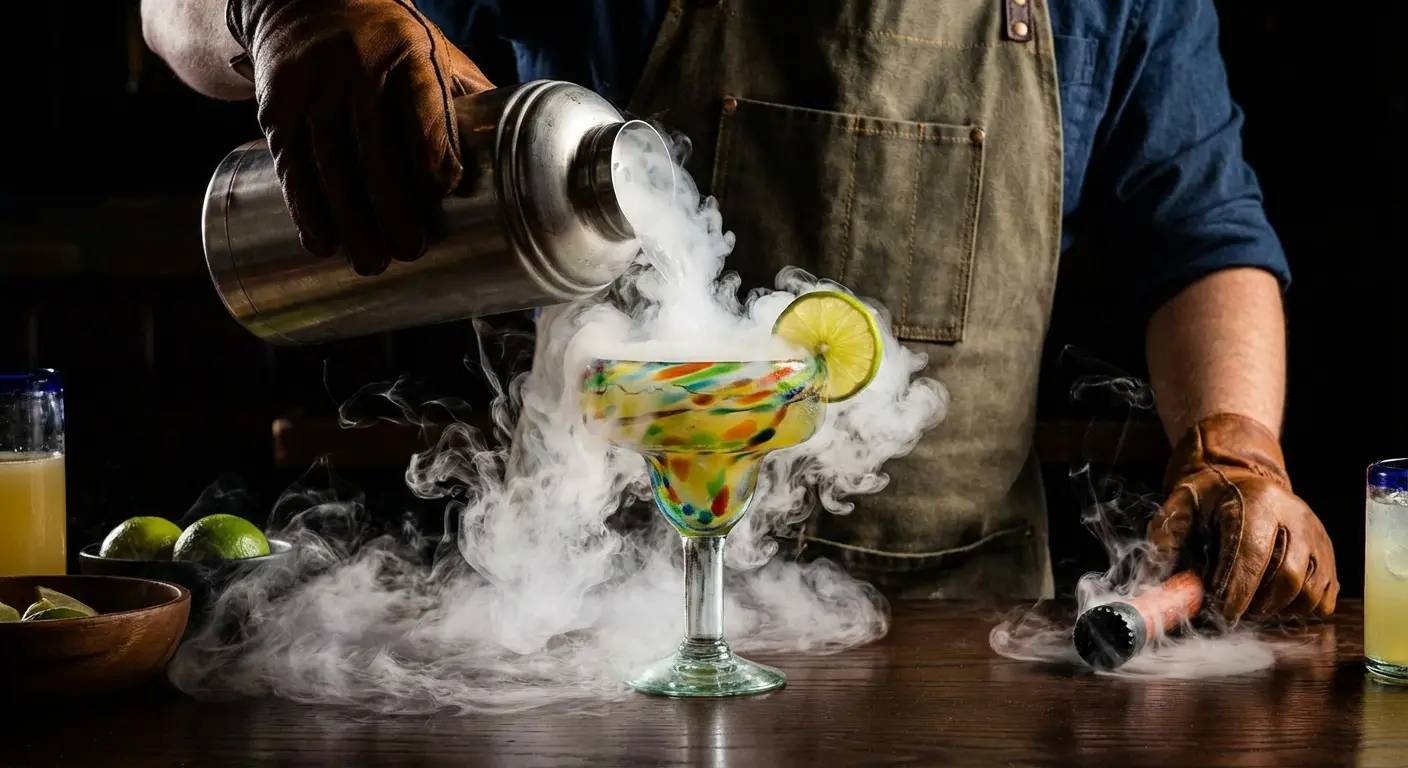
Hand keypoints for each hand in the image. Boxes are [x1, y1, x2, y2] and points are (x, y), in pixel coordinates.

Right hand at [227, 0, 492, 274]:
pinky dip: (305, 206)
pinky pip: (290, 162)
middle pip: (373, 146)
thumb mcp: (436, 52)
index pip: (420, 106)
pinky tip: (321, 240)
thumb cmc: (391, 40)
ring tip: (370, 262)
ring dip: (348, 219)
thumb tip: (523, 159)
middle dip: (391, 205)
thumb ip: (471, 99)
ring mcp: (312, 87)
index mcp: (408, 56)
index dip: (430, 150)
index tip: (442, 192)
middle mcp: (356, 69)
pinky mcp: (276, 105)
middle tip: (408, 251)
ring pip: (329, 161)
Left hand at [1145, 412, 1338, 623]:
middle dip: (1255, 605)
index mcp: (1257, 501)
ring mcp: (1317, 536)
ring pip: (1308, 591)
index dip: (1237, 591)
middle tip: (1230, 612)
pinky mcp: (1327, 553)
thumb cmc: (1209, 495)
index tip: (1220, 615)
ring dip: (1276, 609)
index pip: (1253, 554)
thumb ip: (1165, 539)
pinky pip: (1323, 596)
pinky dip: (1299, 609)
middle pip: (1287, 577)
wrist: (1243, 474)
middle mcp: (1296, 517)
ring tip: (1249, 603)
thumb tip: (1151, 582)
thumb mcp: (1180, 504)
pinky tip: (1273, 599)